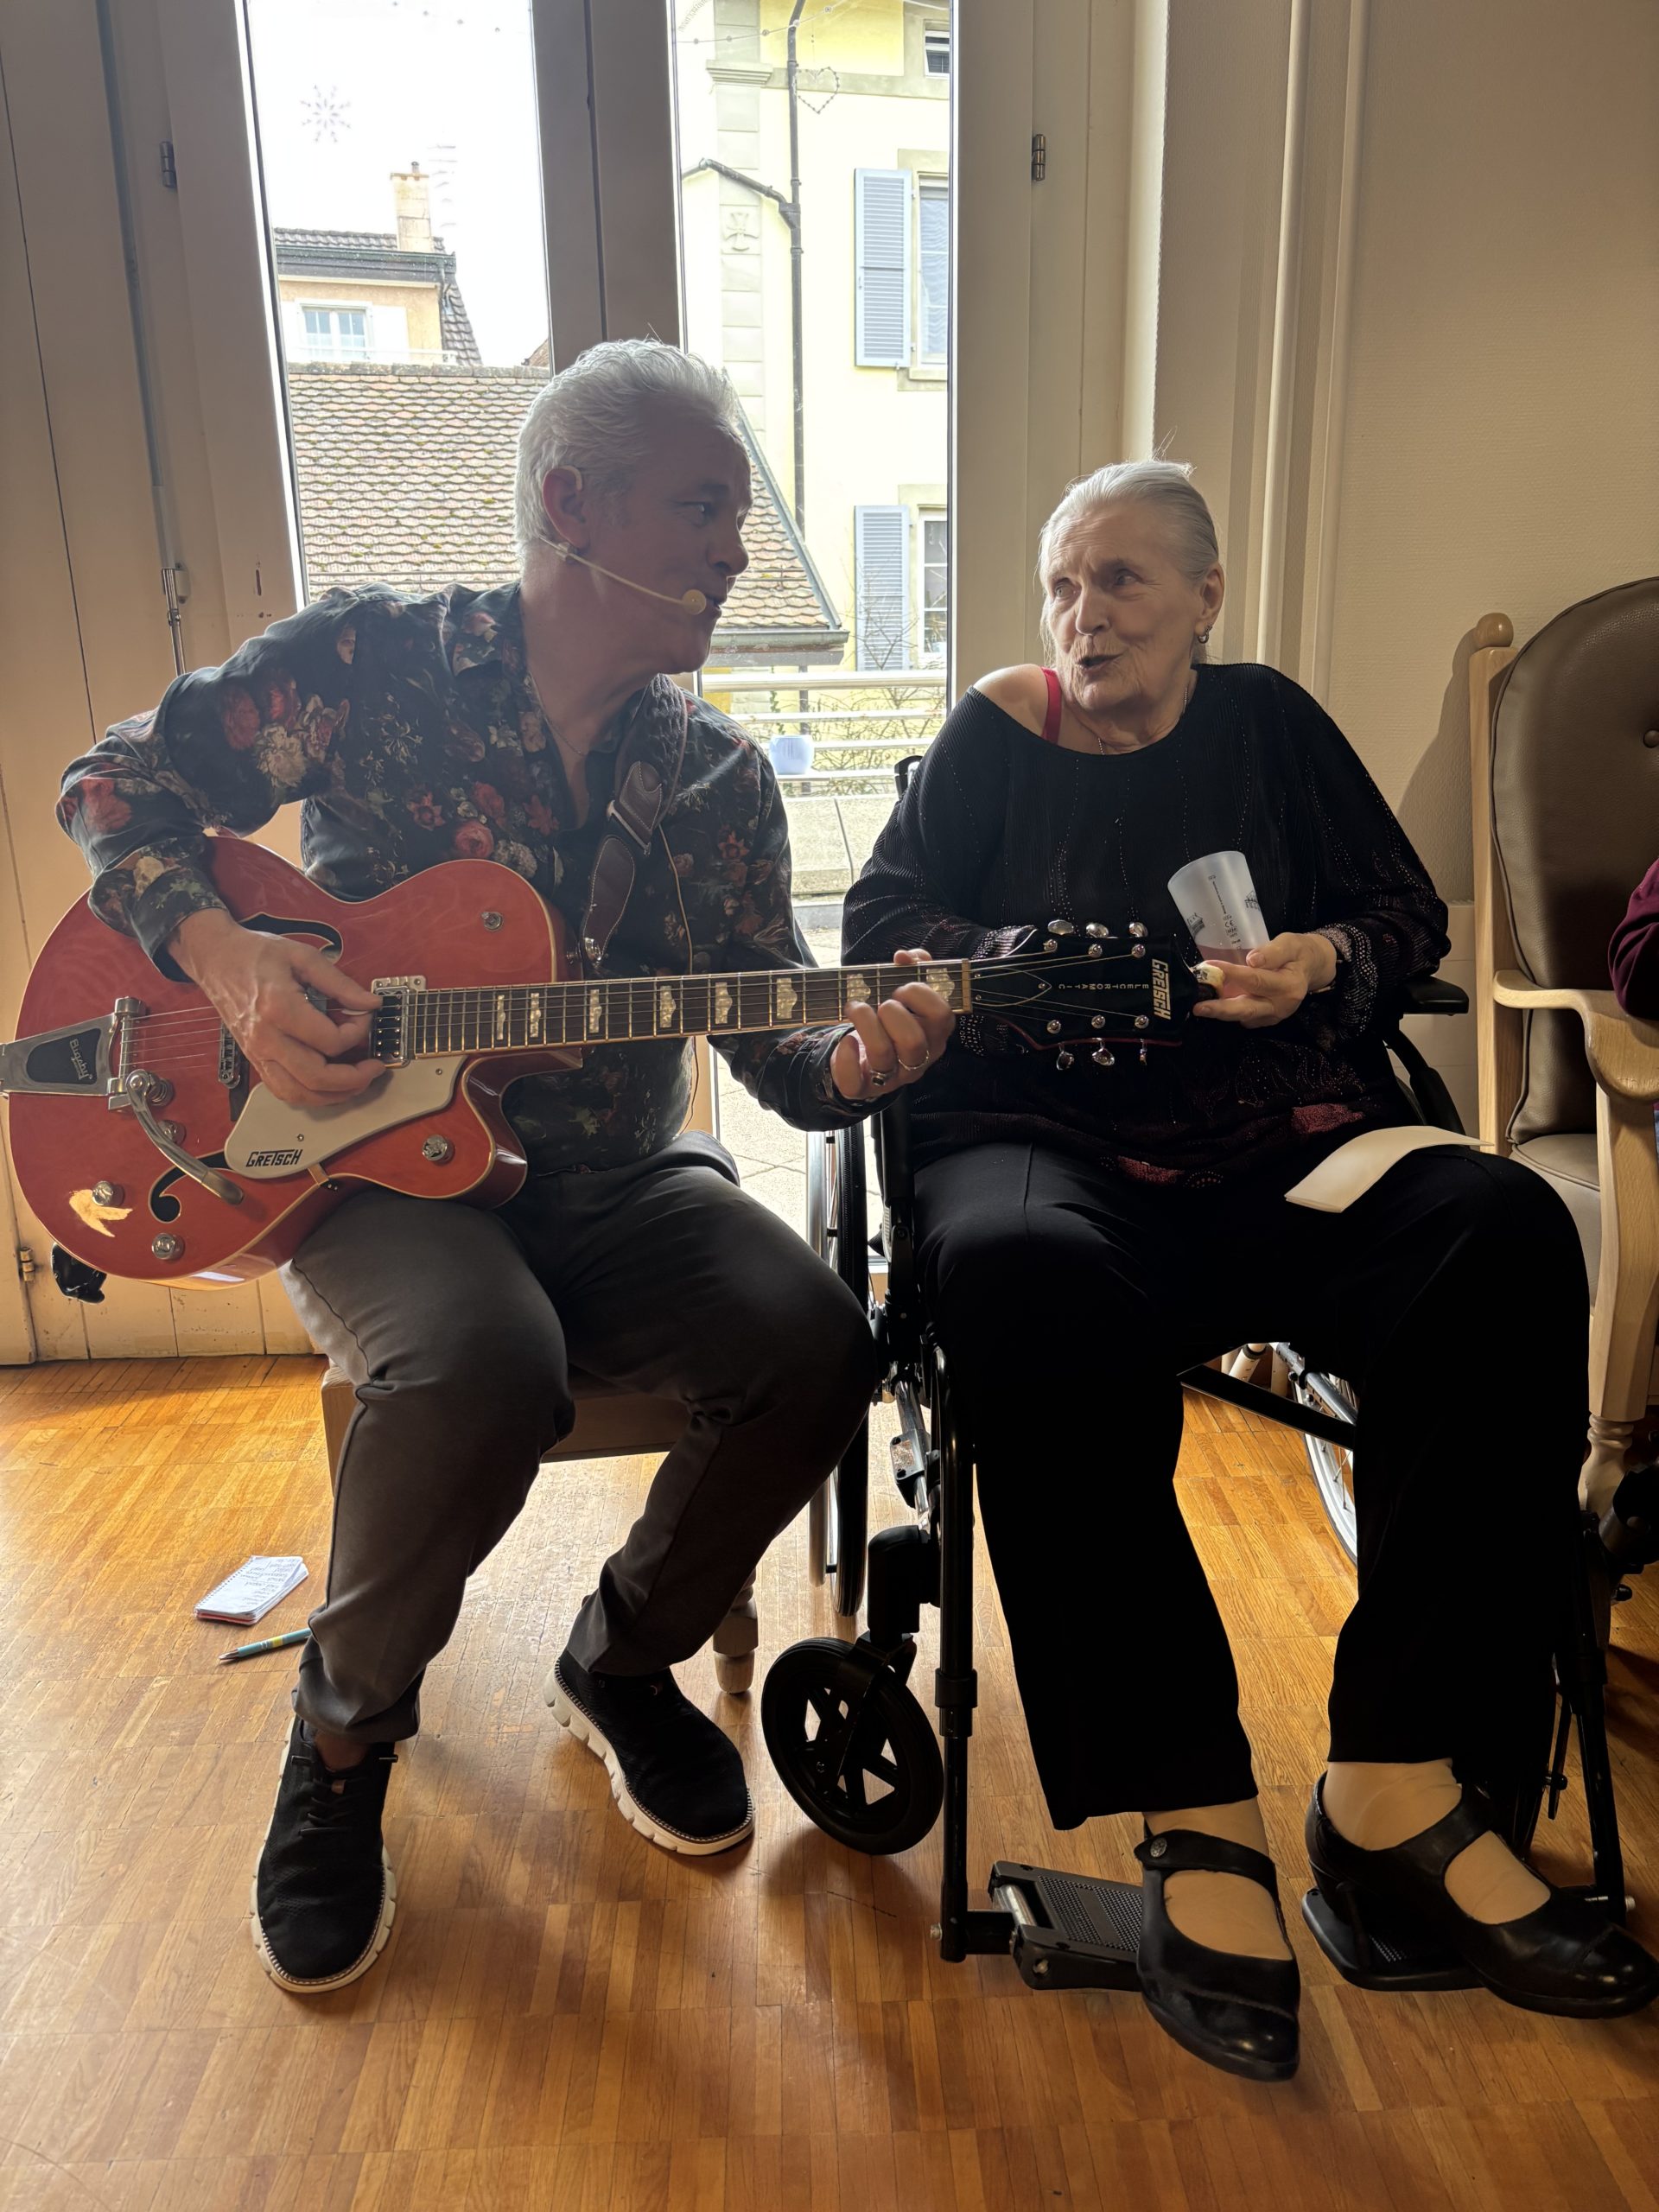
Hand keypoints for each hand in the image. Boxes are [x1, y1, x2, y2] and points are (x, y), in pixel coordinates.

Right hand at [170, 908, 382, 1109]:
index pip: (330, 1040)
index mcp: (278, 1008)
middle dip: (355, 1078)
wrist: (216, 958)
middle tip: (375, 1066)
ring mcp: (257, 1052)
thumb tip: (370, 1003)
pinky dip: (310, 1096)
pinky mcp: (254, 1059)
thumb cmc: (255, 954)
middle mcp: (266, 1037)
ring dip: (334, 1095)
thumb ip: (340, 982)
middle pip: (317, 1077)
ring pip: (299, 1094)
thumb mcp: (302, 957)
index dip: (358, 1033)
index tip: (364, 1017)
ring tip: (357, 1082)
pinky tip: (329, 1085)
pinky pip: (283, 1091)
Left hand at [831, 948, 955, 1101]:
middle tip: (882, 1003)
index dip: (921, 995)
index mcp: (934, 1035)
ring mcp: (891, 1077)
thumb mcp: (906, 993)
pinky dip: (847, 1058)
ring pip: (883, 1055)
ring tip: (854, 1007)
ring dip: (865, 1022)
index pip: (941, 1016)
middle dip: (893, 1013)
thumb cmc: (890, 1020)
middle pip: (914, 1041)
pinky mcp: (863, 1088)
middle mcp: (918, 1060)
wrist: (863, 1055)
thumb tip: (904, 957)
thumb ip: (913, 968)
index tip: (902, 987)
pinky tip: (847, 1040)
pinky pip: (855, 1082)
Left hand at [1191, 930, 1336, 1029]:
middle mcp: (1281, 1005)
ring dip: (1220, 1012)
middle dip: (1220, 1009)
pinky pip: (1245, 1018)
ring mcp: (1273, 1016)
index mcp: (1289, 986)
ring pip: (1243, 1016)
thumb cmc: (1299, 952)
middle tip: (1198, 1007)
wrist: (1312, 968)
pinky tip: (1213, 1003)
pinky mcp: (1266, 1019)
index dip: (1232, 974)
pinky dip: (1228, 1012)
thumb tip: (1252, 960)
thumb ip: (1272, 952)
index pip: (1256, 980)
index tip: (1210, 966)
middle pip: (1247, 1009)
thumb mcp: (1290, 943)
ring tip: (1199, 1005)